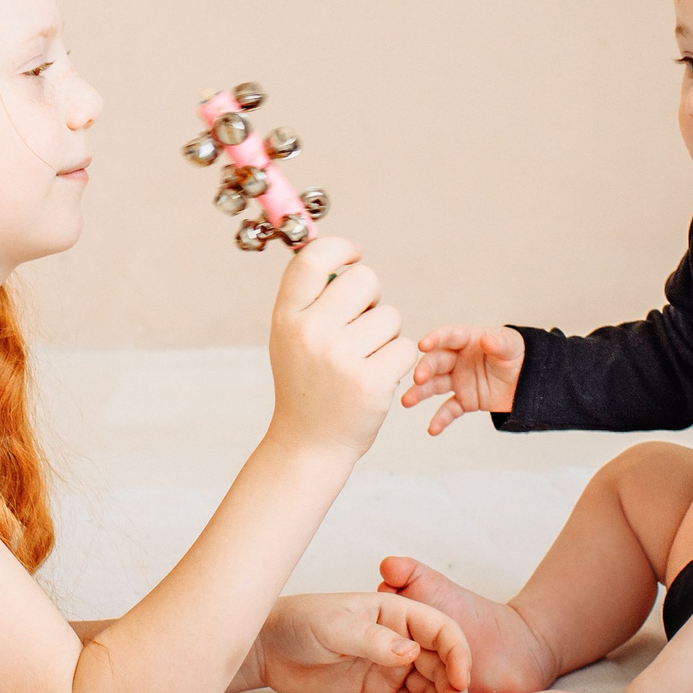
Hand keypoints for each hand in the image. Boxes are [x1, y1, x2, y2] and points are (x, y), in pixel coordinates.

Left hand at [246, 592, 470, 692]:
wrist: (269, 650)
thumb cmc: (299, 624)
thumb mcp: (335, 627)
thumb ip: (373, 639)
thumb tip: (411, 652)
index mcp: (395, 612)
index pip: (441, 630)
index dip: (458, 654)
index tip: (460, 681)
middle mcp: (399, 638)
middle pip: (442, 662)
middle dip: (453, 687)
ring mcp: (390, 665)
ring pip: (430, 685)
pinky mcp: (377, 689)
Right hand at [266, 235, 418, 457]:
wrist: (308, 444)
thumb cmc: (305, 384)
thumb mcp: (290, 337)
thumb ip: (309, 299)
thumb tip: (340, 254)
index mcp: (287, 317)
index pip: (314, 258)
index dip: (341, 248)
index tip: (353, 257)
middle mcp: (310, 333)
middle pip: (365, 279)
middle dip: (372, 296)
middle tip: (362, 322)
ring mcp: (341, 358)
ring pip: (391, 315)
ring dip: (387, 334)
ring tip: (365, 357)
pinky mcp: (371, 381)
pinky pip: (405, 346)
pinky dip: (398, 360)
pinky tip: (377, 375)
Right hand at [400, 324, 526, 433]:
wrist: (531, 382)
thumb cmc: (519, 356)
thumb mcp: (512, 347)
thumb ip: (499, 343)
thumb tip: (486, 340)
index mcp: (468, 340)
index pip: (449, 336)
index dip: (435, 339)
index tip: (422, 345)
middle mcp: (458, 359)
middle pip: (437, 362)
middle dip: (425, 369)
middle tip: (418, 378)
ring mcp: (460, 380)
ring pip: (435, 385)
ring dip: (420, 392)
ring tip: (407, 401)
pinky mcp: (465, 400)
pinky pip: (450, 410)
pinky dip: (441, 419)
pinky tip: (433, 429)